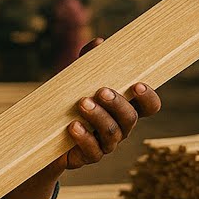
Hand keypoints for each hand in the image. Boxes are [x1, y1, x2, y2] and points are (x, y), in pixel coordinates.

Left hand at [55, 37, 162, 170]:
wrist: (48, 134)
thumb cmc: (71, 102)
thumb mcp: (79, 80)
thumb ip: (89, 63)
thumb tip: (98, 43)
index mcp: (125, 107)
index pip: (149, 106)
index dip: (149, 98)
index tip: (138, 84)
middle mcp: (121, 127)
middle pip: (130, 118)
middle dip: (118, 104)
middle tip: (102, 91)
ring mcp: (107, 143)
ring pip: (112, 133)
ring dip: (98, 117)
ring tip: (82, 103)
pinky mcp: (90, 155)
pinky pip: (93, 150)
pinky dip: (84, 137)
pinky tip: (73, 126)